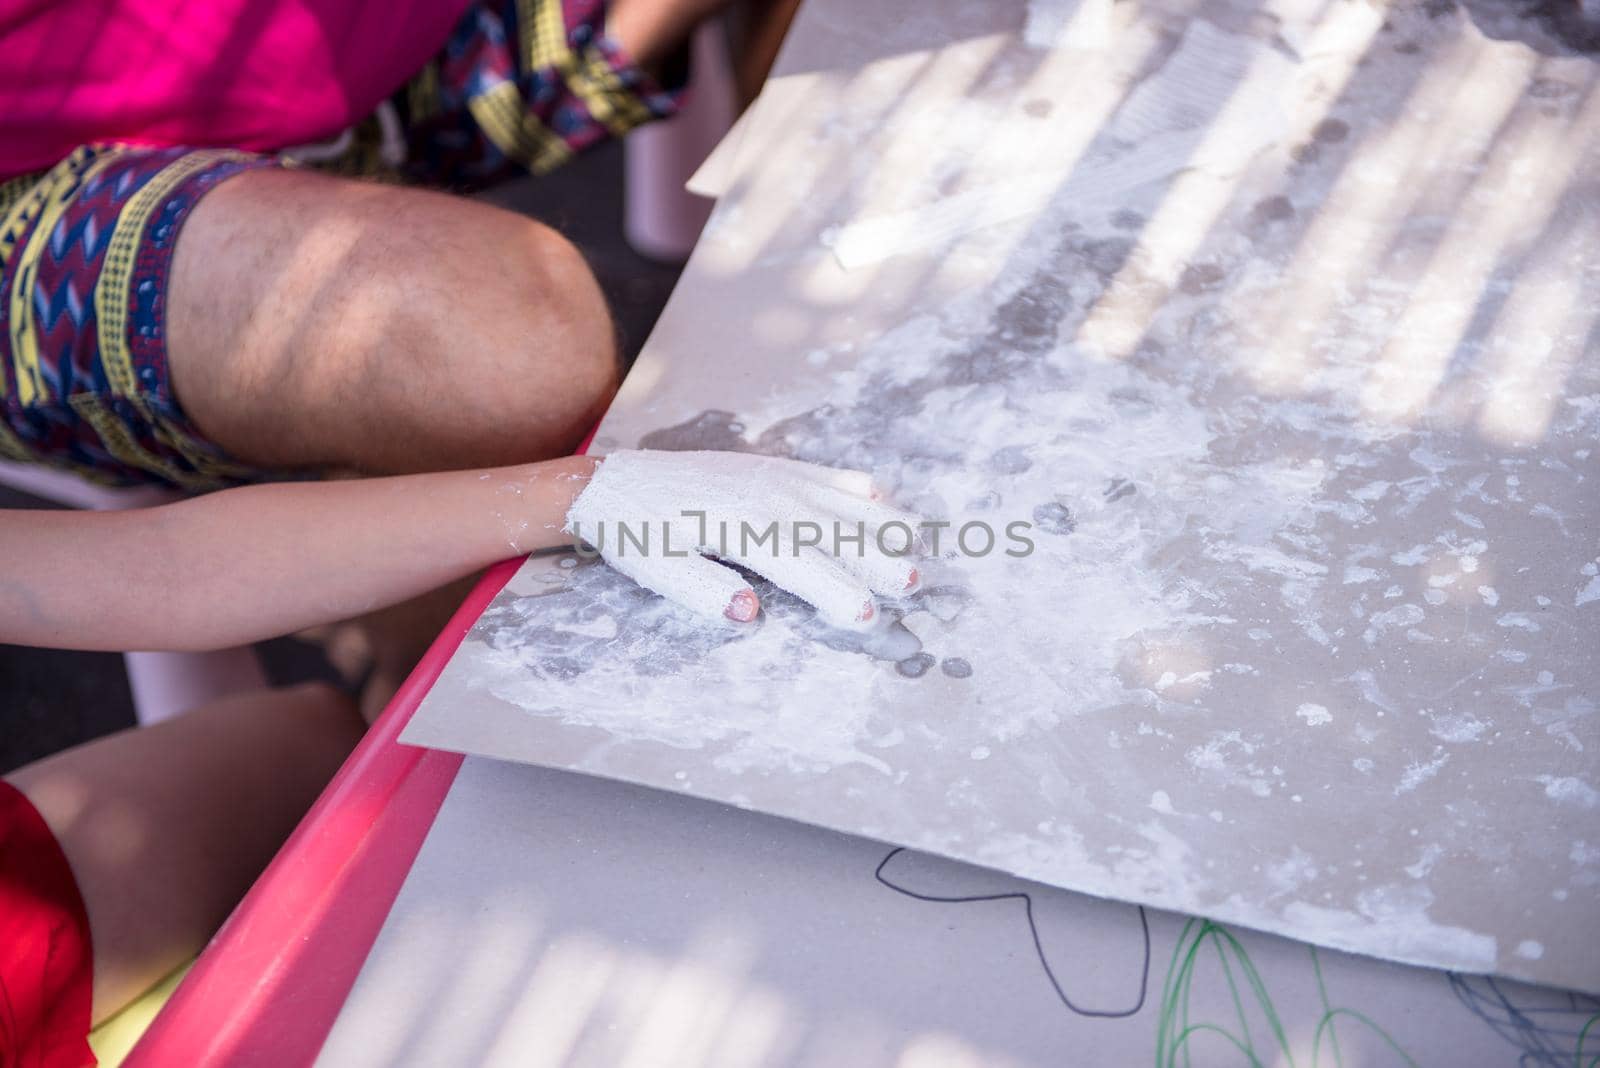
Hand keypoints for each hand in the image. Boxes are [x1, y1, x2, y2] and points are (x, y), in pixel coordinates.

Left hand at [566, 450, 919, 626]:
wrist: (618, 481)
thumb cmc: (637, 533)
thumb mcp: (658, 569)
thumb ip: (703, 591)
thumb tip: (748, 614)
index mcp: (743, 528)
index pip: (802, 565)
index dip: (837, 592)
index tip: (866, 616)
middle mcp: (770, 498)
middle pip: (836, 532)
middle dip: (878, 558)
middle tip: (915, 584)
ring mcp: (777, 479)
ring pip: (843, 503)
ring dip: (884, 525)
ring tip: (923, 546)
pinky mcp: (776, 469)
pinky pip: (828, 477)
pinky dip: (860, 490)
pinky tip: (885, 504)